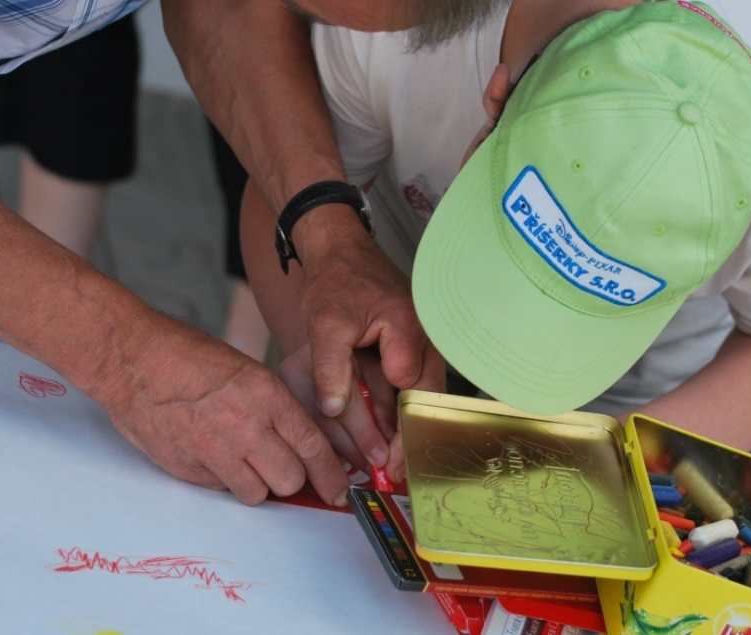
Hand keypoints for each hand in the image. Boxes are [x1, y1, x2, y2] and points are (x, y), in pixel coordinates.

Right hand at [95, 319, 350, 505]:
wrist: (132, 359)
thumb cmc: (189, 358)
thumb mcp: (250, 372)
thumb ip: (278, 410)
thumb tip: (302, 445)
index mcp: (266, 396)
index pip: (313, 447)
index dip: (331, 475)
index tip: (340, 489)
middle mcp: (244, 427)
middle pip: (290, 480)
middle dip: (292, 479)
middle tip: (284, 467)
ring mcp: (213, 451)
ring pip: (257, 494)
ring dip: (258, 484)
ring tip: (245, 460)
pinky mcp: (186, 468)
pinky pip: (221, 490)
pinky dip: (225, 480)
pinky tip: (214, 454)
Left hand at [292, 214, 446, 476]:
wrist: (340, 249)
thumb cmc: (335, 280)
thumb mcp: (325, 324)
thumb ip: (331, 368)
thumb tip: (332, 408)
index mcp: (408, 329)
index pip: (409, 390)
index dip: (398, 428)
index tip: (389, 461)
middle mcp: (425, 338)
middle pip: (423, 397)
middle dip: (409, 437)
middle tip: (398, 475)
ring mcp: (422, 342)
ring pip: (418, 394)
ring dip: (404, 426)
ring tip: (393, 464)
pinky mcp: (411, 346)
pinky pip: (408, 382)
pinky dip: (397, 407)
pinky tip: (386, 432)